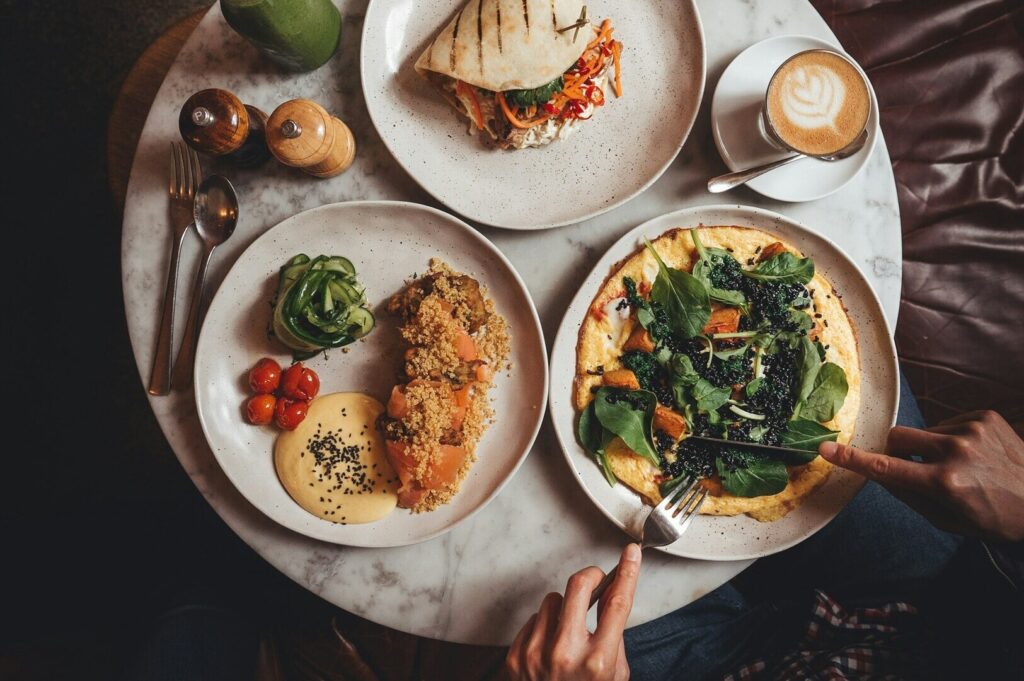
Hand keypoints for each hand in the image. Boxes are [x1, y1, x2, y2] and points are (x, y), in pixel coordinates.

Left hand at [504, 544, 640, 680]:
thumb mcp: (614, 674)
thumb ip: (613, 635)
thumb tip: (614, 591)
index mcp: (598, 661)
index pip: (618, 602)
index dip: (627, 572)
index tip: (631, 554)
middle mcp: (566, 654)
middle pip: (578, 585)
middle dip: (591, 577)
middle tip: (596, 581)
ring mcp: (537, 654)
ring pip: (552, 600)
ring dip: (563, 609)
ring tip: (568, 634)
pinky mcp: (516, 656)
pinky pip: (533, 620)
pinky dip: (543, 628)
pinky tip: (549, 649)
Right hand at [819, 410, 1023, 541]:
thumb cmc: (996, 518)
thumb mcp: (950, 520)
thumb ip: (911, 496)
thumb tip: (882, 474)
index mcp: (945, 483)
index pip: (887, 468)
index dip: (852, 459)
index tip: (826, 448)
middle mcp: (956, 452)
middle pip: (898, 438)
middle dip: (895, 450)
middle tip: (913, 467)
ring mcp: (972, 430)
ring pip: (925, 432)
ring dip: (931, 448)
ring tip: (964, 467)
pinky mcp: (984, 417)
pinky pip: (949, 424)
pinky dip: (953, 439)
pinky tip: (977, 455)